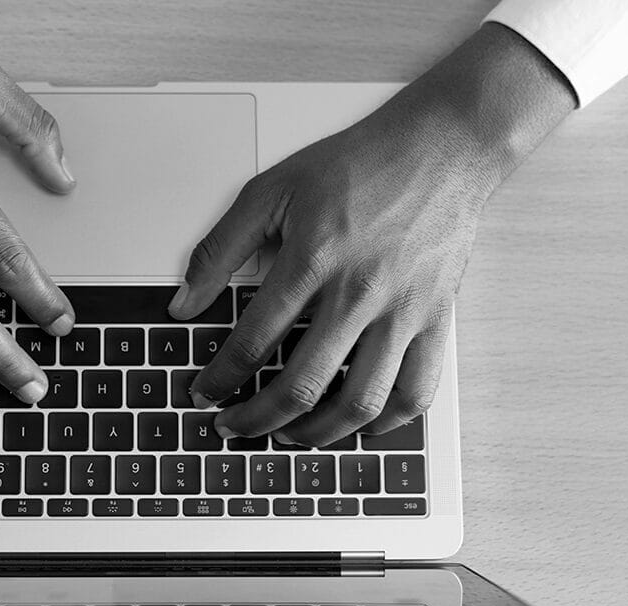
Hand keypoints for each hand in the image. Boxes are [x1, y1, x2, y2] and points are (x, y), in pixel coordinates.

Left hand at [169, 23, 573, 445]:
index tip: (204, 393)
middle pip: (301, 384)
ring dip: (316, 433)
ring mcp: (404, 311)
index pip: (253, 341)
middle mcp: (360, 292)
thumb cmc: (359, 165)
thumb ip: (220, 248)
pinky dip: (384, 422)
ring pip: (360, 402)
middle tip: (232, 426)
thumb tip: (184, 302)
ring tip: (287, 436)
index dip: (220, 378)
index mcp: (313, 259)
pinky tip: (357, 425)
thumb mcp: (271, 190)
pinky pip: (416, 392)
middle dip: (255, 419)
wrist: (443, 147)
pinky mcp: (437, 319)